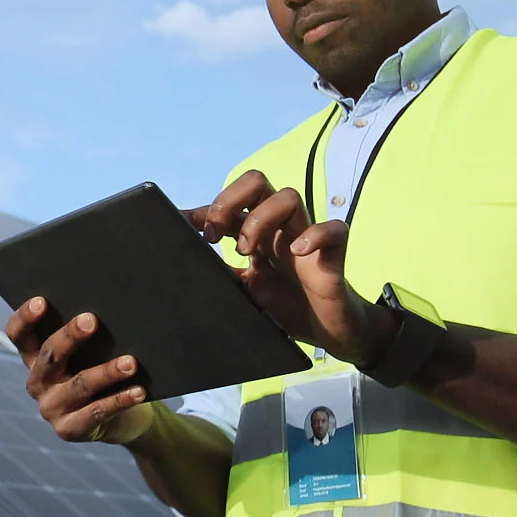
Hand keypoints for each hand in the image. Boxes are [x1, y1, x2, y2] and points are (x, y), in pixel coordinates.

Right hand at [5, 298, 150, 443]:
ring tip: (130, 362)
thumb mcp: (90, 355)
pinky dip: (119, 400)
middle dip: (70, 336)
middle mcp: (38, 383)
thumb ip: (87, 338)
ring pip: (78, 385)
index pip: (19, 336)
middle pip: (49, 356)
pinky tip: (138, 391)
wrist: (122, 420)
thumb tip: (107, 311)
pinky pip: (96, 412)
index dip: (25, 318)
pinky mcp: (69, 430)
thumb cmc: (105, 374)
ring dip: (106, 372)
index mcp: (35, 359)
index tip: (41, 301)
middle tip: (91, 320)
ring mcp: (51, 409)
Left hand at [187, 170, 392, 366]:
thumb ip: (223, 277)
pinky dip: (316, 235)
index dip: (204, 210)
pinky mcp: (333, 254)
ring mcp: (306, 237)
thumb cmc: (285, 308)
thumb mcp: (244, 293)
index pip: (230, 206)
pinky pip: (334, 229)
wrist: (325, 334)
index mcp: (256, 235)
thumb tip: (189, 269)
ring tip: (248, 251)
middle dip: (230, 199)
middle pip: (257, 183)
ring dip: (261, 218)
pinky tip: (298, 252)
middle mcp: (279, 229)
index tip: (182, 224)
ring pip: (289, 196)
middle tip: (214, 235)